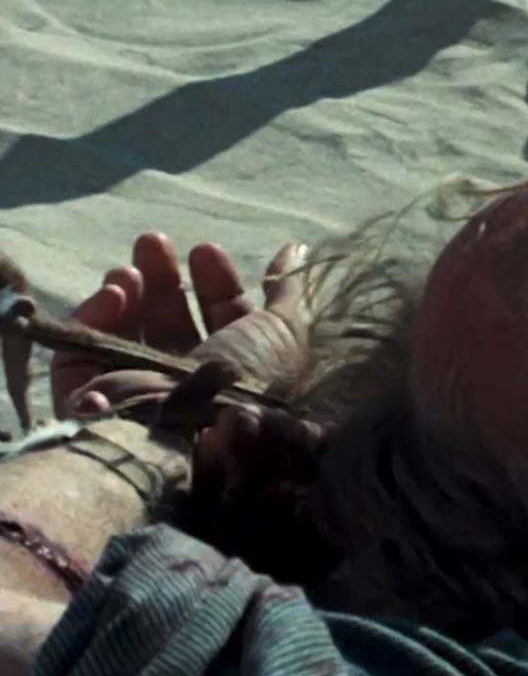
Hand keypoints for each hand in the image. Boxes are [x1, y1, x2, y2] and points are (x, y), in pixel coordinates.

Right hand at [54, 233, 310, 417]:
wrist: (188, 434)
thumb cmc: (244, 380)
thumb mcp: (284, 333)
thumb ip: (288, 292)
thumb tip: (298, 250)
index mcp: (237, 371)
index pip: (224, 320)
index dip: (217, 283)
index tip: (205, 250)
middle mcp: (189, 384)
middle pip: (172, 323)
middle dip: (164, 279)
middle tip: (152, 242)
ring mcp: (139, 393)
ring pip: (126, 334)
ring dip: (128, 291)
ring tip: (128, 270)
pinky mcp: (91, 400)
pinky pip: (81, 356)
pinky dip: (93, 319)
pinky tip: (112, 294)